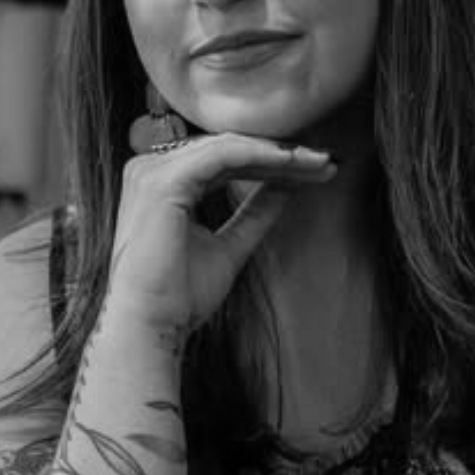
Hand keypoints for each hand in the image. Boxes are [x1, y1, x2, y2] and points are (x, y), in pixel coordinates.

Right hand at [106, 134, 335, 331]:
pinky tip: (292, 164)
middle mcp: (151, 169)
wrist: (149, 326)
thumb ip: (255, 214)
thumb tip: (288, 187)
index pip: (222, 160)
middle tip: (324, 160)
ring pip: (229, 147)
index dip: (270, 162)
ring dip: (278, 154)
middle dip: (280, 154)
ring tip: (317, 161)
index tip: (312, 170)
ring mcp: (153, 172)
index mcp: (160, 183)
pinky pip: (223, 156)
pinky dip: (262, 157)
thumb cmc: (177, 297)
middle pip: (228, 148)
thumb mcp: (229, 246)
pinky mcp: (164, 181)